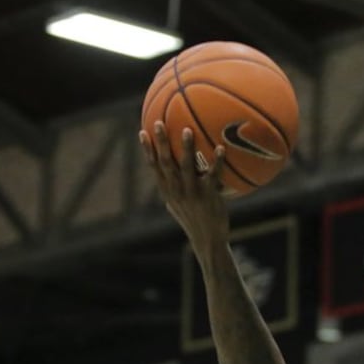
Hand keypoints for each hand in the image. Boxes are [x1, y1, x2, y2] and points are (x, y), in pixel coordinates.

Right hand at [139, 122, 228, 252]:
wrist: (208, 240)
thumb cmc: (195, 220)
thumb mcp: (179, 205)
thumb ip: (175, 189)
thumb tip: (173, 173)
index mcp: (167, 191)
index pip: (154, 167)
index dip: (148, 150)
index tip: (142, 131)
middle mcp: (176, 191)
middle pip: (165, 163)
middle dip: (161, 142)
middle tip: (159, 122)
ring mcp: (192, 193)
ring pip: (186, 167)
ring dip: (186, 148)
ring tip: (187, 130)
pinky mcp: (208, 197)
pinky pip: (212, 175)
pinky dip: (216, 161)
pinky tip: (221, 148)